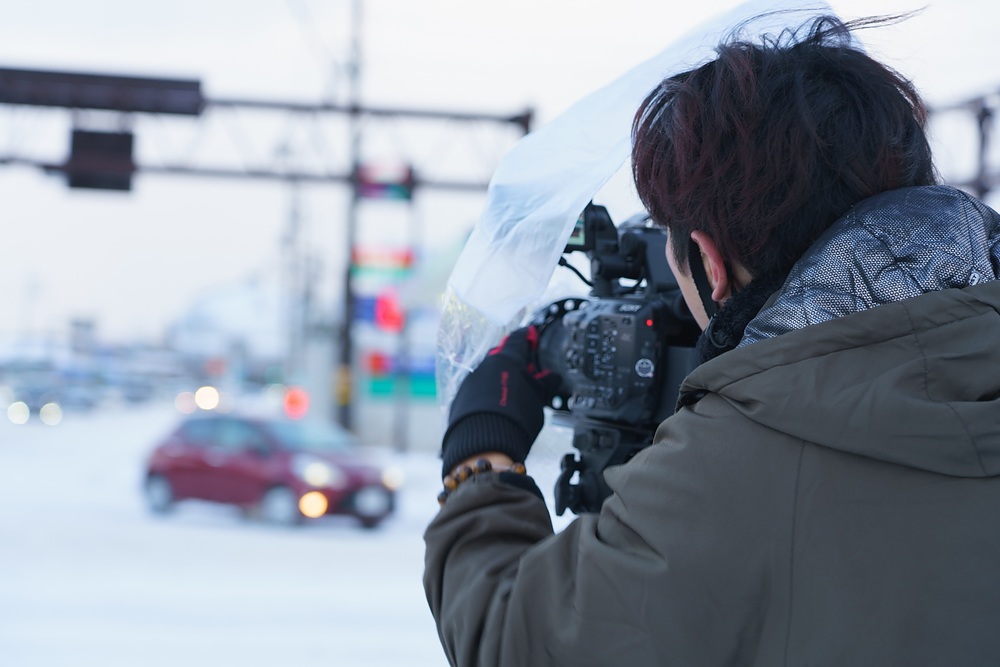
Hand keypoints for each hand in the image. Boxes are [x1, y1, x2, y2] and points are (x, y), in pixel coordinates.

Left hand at [440, 326, 561, 476]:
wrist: (483, 447)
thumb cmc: (515, 422)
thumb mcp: (537, 401)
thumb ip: (541, 385)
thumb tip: (550, 377)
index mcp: (506, 360)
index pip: (519, 339)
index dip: (528, 338)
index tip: (533, 338)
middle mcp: (484, 366)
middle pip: (502, 356)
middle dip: (514, 362)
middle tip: (528, 373)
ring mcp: (470, 382)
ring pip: (488, 373)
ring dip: (499, 379)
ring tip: (513, 395)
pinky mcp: (460, 399)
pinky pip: (477, 389)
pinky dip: (487, 393)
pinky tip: (496, 407)